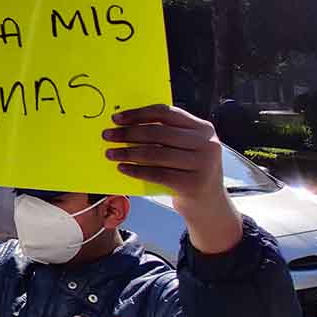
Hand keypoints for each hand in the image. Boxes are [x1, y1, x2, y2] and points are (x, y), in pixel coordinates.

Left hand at [104, 104, 242, 253]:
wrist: (209, 203)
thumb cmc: (189, 170)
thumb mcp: (185, 148)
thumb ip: (165, 135)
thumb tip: (125, 125)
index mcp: (202, 128)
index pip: (166, 113)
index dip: (138, 114)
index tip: (116, 118)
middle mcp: (207, 144)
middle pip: (158, 133)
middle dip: (128, 133)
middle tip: (108, 135)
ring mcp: (203, 165)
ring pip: (156, 154)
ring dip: (128, 153)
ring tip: (111, 153)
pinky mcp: (193, 184)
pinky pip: (157, 174)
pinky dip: (137, 170)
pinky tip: (123, 168)